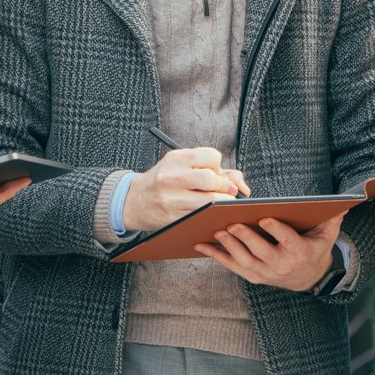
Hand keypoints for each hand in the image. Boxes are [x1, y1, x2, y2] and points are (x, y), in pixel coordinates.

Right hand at [123, 148, 250, 233]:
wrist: (133, 201)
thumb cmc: (163, 181)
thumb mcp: (179, 166)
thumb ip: (210, 169)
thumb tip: (241, 186)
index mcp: (175, 159)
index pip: (211, 156)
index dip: (218, 166)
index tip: (215, 172)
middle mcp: (171, 177)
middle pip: (211, 179)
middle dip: (224, 186)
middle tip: (225, 191)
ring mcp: (170, 199)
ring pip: (209, 202)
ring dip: (221, 203)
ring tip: (219, 203)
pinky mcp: (172, 217)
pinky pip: (201, 217)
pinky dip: (211, 216)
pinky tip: (209, 213)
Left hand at [195, 211, 345, 290]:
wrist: (309, 277)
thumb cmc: (315, 248)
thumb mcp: (327, 234)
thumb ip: (332, 218)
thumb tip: (344, 202)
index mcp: (300, 253)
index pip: (287, 241)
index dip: (276, 230)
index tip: (264, 218)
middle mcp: (282, 266)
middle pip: (261, 252)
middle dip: (246, 238)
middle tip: (231, 224)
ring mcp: (266, 273)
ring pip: (244, 260)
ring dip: (229, 247)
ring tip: (217, 231)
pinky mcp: (253, 277)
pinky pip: (233, 267)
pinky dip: (217, 257)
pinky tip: (202, 245)